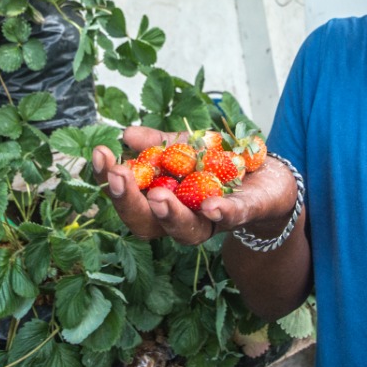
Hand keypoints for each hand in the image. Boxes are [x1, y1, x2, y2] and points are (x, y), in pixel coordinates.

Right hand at [91, 126, 299, 245]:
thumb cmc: (217, 163)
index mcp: (161, 200)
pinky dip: (223, 212)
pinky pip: (233, 217)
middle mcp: (182, 218)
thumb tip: (127, 134)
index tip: (99, 153)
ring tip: (158, 196)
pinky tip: (212, 206)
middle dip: (129, 202)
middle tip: (118, 177)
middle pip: (147, 224)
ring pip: (186, 231)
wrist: (266, 176)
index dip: (107, 179)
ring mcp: (212, 222)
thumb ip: (158, 144)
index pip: (127, 197)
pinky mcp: (245, 214)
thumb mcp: (185, 147)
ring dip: (170, 215)